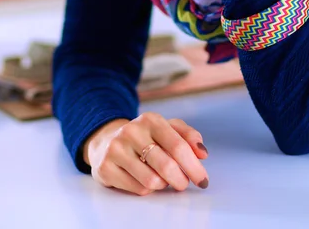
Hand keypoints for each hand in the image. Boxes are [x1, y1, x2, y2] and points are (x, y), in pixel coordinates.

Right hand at [84, 113, 208, 196]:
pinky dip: (147, 189)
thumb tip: (202, 152)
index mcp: (150, 120)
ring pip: (152, 181)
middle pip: (167, 166)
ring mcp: (116, 149)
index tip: (202, 180)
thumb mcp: (166, 129)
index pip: (178, 146)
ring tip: (161, 178)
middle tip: (183, 183)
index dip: (194, 166)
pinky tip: (144, 179)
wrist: (107, 142)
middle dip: (181, 180)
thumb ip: (188, 135)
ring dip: (163, 185)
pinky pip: (138, 189)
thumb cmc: (144, 137)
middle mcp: (131, 131)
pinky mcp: (106, 167)